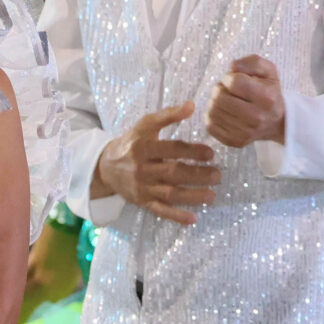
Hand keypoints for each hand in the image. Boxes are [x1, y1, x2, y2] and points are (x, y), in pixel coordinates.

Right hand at [92, 103, 218, 225]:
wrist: (105, 166)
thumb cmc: (131, 143)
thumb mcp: (145, 125)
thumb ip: (168, 115)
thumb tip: (191, 105)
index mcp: (143, 148)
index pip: (171, 150)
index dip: (192, 151)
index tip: (211, 154)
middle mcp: (142, 169)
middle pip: (173, 173)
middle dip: (197, 175)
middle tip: (217, 175)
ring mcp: (142, 188)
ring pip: (170, 193)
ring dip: (192, 196)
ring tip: (212, 195)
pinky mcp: (142, 202)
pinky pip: (160, 210)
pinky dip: (176, 216)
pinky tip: (193, 219)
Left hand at [206, 55, 287, 148]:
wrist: (276, 121)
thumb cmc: (269, 92)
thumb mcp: (268, 71)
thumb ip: (251, 62)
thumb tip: (232, 67)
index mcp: (266, 97)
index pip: (234, 82)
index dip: (228, 78)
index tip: (233, 80)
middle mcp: (257, 117)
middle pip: (220, 98)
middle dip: (219, 90)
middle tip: (226, 91)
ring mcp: (245, 132)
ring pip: (212, 112)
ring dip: (214, 102)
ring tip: (224, 101)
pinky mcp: (234, 142)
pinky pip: (210, 126)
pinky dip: (212, 116)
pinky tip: (222, 112)